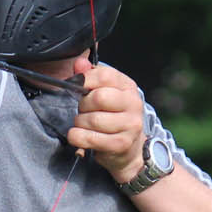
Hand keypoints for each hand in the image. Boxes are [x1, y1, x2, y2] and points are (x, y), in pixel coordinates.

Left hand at [67, 64, 147, 182]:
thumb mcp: (104, 92)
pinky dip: (77, 137)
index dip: (85, 81)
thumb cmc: (111, 116)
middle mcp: (133, 104)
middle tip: (83, 110)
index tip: (78, 88)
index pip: (103, 75)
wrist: (129, 148)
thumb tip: (79, 63)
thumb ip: (90, 75)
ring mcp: (130, 125)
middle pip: (97, 98)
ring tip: (84, 124)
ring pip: (91, 120)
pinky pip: (89, 138)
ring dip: (79, 123)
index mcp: (128, 86)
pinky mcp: (121, 144)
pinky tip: (79, 136)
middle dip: (83, 105)